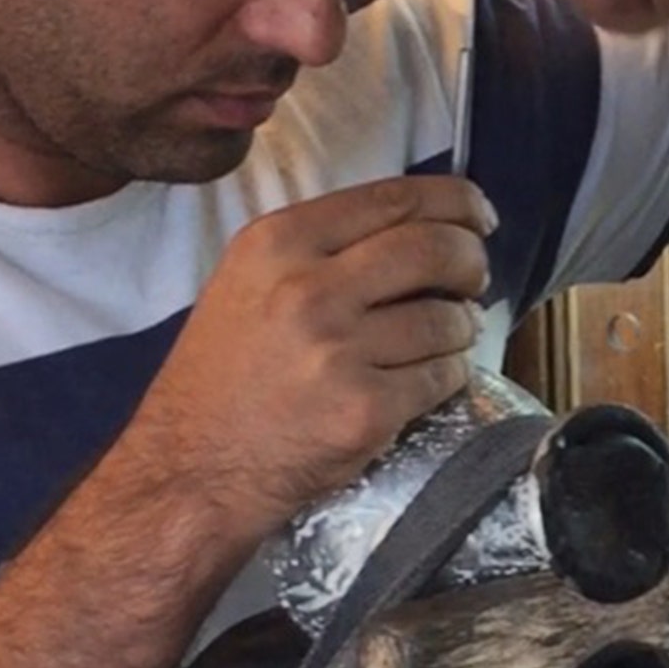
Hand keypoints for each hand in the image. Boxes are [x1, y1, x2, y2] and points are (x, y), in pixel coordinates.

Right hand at [121, 176, 494, 535]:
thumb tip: (418, 224)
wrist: (191, 469)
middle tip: (475, 275)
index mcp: (280, 243)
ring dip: (464, 324)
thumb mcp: (249, 281)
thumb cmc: (223, 375)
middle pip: (434, 248)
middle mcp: (310, 289)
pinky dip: (452, 373)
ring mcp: (339, 352)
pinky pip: (442, 376)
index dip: (455, 201)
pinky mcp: (366, 410)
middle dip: (471, 259)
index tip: (477, 214)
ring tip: (451, 333)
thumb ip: (323, 246)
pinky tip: (433, 376)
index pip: (395, 198)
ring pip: (447, 318)